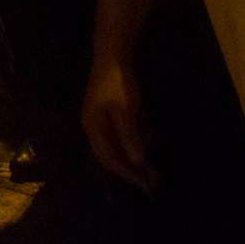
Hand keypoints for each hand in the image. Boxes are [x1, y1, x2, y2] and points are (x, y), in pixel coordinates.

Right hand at [83, 58, 156, 190]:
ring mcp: (98, 124)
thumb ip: (130, 137)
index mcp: (93, 129)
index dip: (128, 173)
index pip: (110, 159)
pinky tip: (143, 150)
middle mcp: (93, 129)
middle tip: (151, 182)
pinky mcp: (106, 118)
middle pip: (109, 158)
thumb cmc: (117, 85)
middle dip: (130, 172)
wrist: (111, 60)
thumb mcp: (125, 110)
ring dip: (131, 162)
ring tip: (151, 171)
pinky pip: (117, 141)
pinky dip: (130, 150)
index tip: (147, 184)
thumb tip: (137, 162)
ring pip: (114, 150)